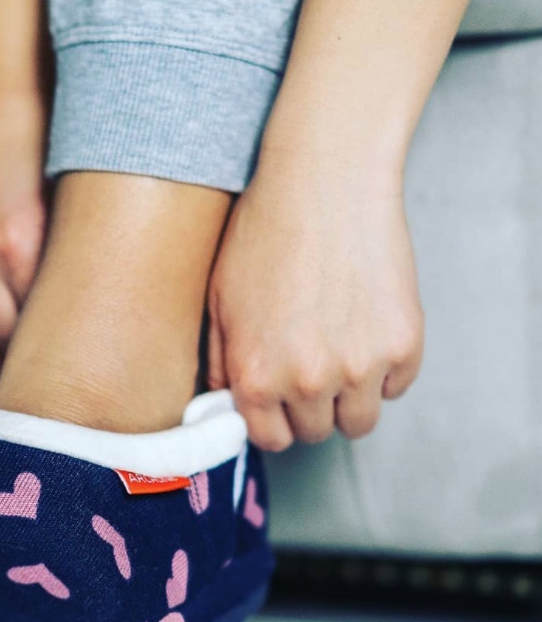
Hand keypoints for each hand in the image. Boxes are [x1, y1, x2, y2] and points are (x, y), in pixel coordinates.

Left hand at [207, 153, 423, 450]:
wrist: (324, 182)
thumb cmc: (263, 233)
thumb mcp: (219, 301)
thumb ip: (220, 361)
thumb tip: (225, 402)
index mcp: (256, 377)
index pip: (270, 439)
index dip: (274, 421)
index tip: (280, 403)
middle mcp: (307, 382)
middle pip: (315, 432)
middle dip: (309, 408)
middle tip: (310, 367)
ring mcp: (360, 366)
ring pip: (360, 421)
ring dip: (349, 399)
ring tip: (339, 355)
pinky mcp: (403, 344)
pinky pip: (397, 385)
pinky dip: (385, 369)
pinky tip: (366, 328)